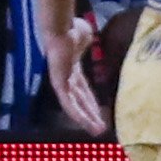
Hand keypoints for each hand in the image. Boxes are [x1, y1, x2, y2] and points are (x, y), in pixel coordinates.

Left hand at [43, 17, 104, 135]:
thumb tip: (91, 36)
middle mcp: (68, 79)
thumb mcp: (86, 37)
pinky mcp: (59, 84)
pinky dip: (77, 113)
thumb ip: (88, 42)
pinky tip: (86, 123)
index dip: (92, 102)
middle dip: (91, 115)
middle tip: (100, 128)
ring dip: (86, 119)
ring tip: (97, 131)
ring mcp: (62, 82)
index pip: (84, 90)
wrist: (61, 28)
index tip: (101, 112)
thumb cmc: (72, 29)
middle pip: (81, 101)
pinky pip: (68, 102)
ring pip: (75, 106)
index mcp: (73, 69)